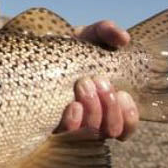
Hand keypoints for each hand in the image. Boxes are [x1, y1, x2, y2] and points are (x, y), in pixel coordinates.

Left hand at [56, 19, 138, 139]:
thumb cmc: (70, 48)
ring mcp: (71, 124)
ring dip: (94, 111)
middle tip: (97, 81)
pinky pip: (67, 135)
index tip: (123, 94)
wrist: (38, 53)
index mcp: (107, 105)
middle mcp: (91, 119)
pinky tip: (71, 105)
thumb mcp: (89, 36)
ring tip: (84, 84)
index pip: (126, 127)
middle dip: (109, 107)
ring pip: (92, 134)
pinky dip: (74, 122)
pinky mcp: (50, 126)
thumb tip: (124, 37)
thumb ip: (107, 32)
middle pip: (111, 131)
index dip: (129, 116)